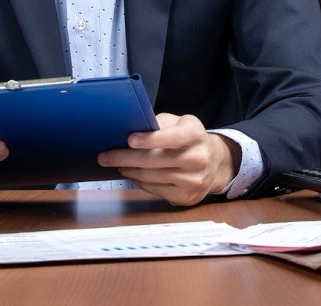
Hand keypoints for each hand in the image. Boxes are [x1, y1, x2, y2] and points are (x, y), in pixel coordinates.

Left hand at [97, 113, 239, 205]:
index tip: (129, 139)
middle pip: (155, 160)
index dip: (151, 139)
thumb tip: (130, 128)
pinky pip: (155, 190)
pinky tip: (132, 174)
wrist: (215, 163)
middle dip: (125, 158)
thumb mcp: (180, 123)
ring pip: (151, 177)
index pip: (173, 137)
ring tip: (116, 165)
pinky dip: (139, 182)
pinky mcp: (186, 197)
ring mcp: (193, 180)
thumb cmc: (189, 139)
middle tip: (105, 156)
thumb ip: (159, 124)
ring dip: (129, 171)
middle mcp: (198, 158)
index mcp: (196, 135)